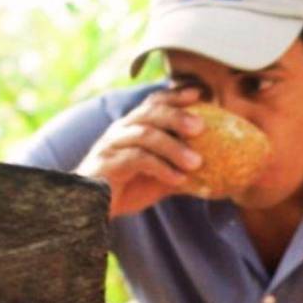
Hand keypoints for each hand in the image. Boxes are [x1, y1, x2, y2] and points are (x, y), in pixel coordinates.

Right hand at [77, 86, 209, 215]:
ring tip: (196, 163)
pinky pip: (136, 159)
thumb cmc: (124, 188)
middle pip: (150, 113)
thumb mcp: (157, 177)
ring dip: (173, 147)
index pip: (153, 102)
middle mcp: (121, 130)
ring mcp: (112, 144)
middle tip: (202, 127)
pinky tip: (178, 179)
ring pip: (145, 135)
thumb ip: (179, 170)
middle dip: (177, 116)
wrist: (90, 208)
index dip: (175, 96)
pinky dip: (161, 168)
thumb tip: (211, 174)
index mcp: (132, 126)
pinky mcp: (108, 163)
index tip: (199, 94)